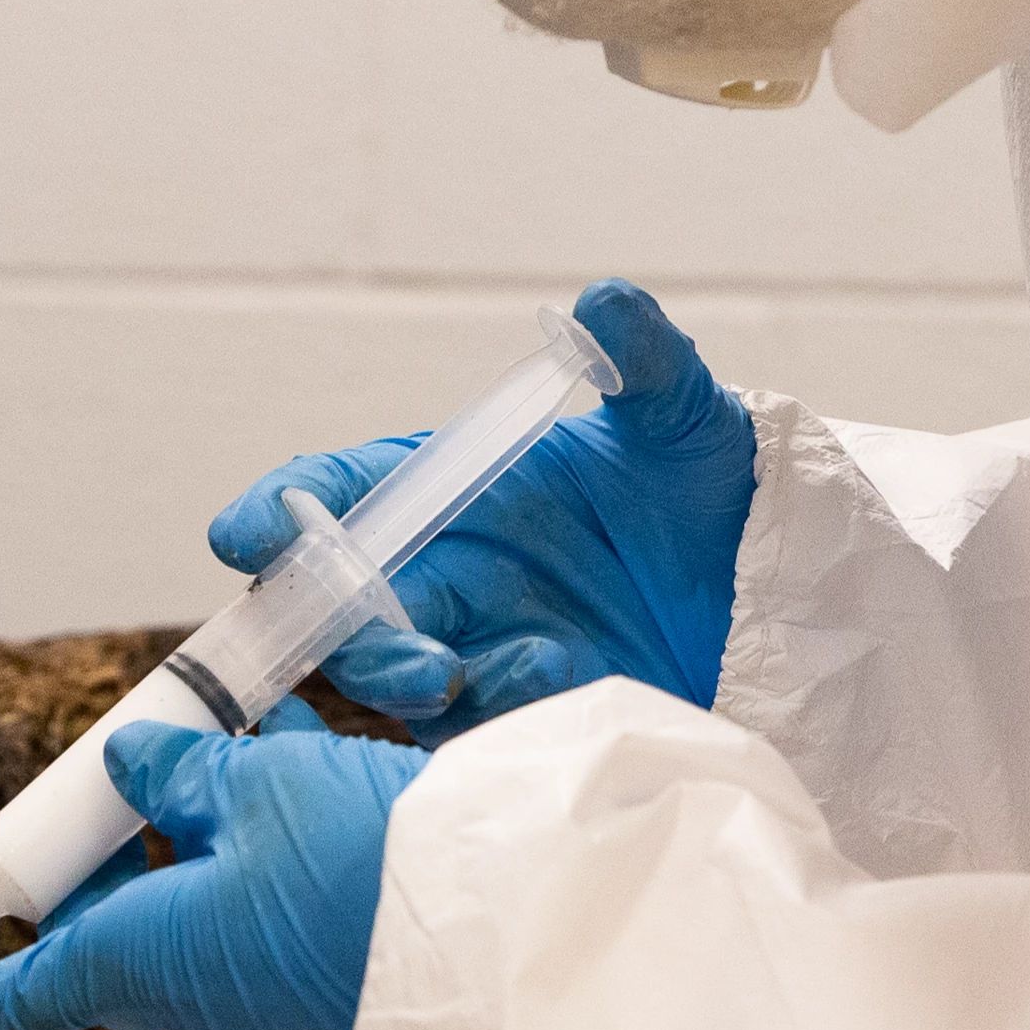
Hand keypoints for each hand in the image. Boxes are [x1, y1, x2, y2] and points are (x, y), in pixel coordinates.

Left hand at [0, 707, 428, 1029]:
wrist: (497, 919)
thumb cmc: (356, 854)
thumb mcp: (253, 778)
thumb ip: (178, 771)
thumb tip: (140, 764)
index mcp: (137, 962)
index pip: (6, 1001)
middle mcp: (185, 1000)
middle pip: (102, 933)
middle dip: (101, 854)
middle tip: (121, 773)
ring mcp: (251, 1003)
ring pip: (180, 913)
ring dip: (188, 836)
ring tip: (233, 744)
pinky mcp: (310, 988)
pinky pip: (246, 916)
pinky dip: (248, 851)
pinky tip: (294, 773)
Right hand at [211, 278, 754, 734]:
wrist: (785, 600)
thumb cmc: (720, 496)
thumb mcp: (688, 422)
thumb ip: (646, 362)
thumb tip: (603, 300)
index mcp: (459, 486)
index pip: (343, 495)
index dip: (277, 512)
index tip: (243, 534)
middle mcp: (450, 567)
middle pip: (340, 599)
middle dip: (332, 620)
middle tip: (365, 629)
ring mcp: (478, 644)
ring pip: (387, 671)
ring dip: (397, 674)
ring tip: (452, 671)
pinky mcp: (517, 716)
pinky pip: (466, 728)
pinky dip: (485, 710)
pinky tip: (546, 681)